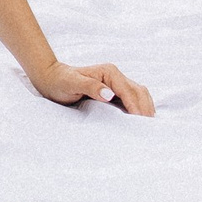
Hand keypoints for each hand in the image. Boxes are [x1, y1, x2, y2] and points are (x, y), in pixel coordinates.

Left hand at [32, 60, 153, 115]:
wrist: (52, 78)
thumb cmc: (60, 81)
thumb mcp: (72, 84)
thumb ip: (90, 87)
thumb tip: (109, 95)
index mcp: (109, 72)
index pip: (129, 91)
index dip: (136, 107)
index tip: (140, 122)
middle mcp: (116, 75)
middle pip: (139, 92)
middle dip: (145, 109)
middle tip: (148, 129)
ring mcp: (117, 82)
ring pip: (139, 94)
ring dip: (146, 108)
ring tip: (148, 127)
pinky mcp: (115, 90)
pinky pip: (133, 98)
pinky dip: (140, 107)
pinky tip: (140, 120)